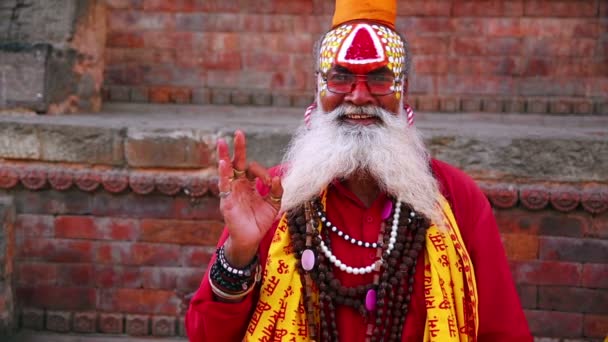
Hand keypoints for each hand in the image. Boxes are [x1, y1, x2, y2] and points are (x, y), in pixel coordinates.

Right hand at [217, 130, 282, 267]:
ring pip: (226, 171)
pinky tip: (223, 163)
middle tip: (239, 133)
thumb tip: (277, 178)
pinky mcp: (227, 201)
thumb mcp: (273, 205)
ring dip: (225, 156)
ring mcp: (231, 192)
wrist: (251, 239)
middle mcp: (238, 185)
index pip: (253, 170)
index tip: (270, 183)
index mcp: (249, 185)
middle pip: (237, 163)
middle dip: (238, 148)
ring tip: (222, 142)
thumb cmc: (260, 222)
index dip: (263, 173)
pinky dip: (223, 174)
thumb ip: (277, 192)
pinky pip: (224, 185)